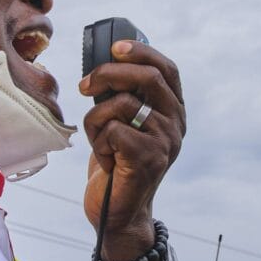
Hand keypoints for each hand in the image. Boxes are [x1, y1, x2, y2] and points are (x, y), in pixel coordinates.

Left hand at [78, 40, 184, 255]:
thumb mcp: (124, 123)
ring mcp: (165, 141)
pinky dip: (98, 141)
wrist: (117, 213)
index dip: (142, 52)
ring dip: (96, 119)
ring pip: (121, 104)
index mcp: (173, 111)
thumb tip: (105, 61)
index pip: (167, 69)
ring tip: (99, 140)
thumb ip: (125, 95)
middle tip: (84, 85)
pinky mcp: (148, 158)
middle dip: (108, 73)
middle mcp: (176, 124)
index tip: (115, 47)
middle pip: (146, 78)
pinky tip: (106, 159)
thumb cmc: (116, 163)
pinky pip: (113, 129)